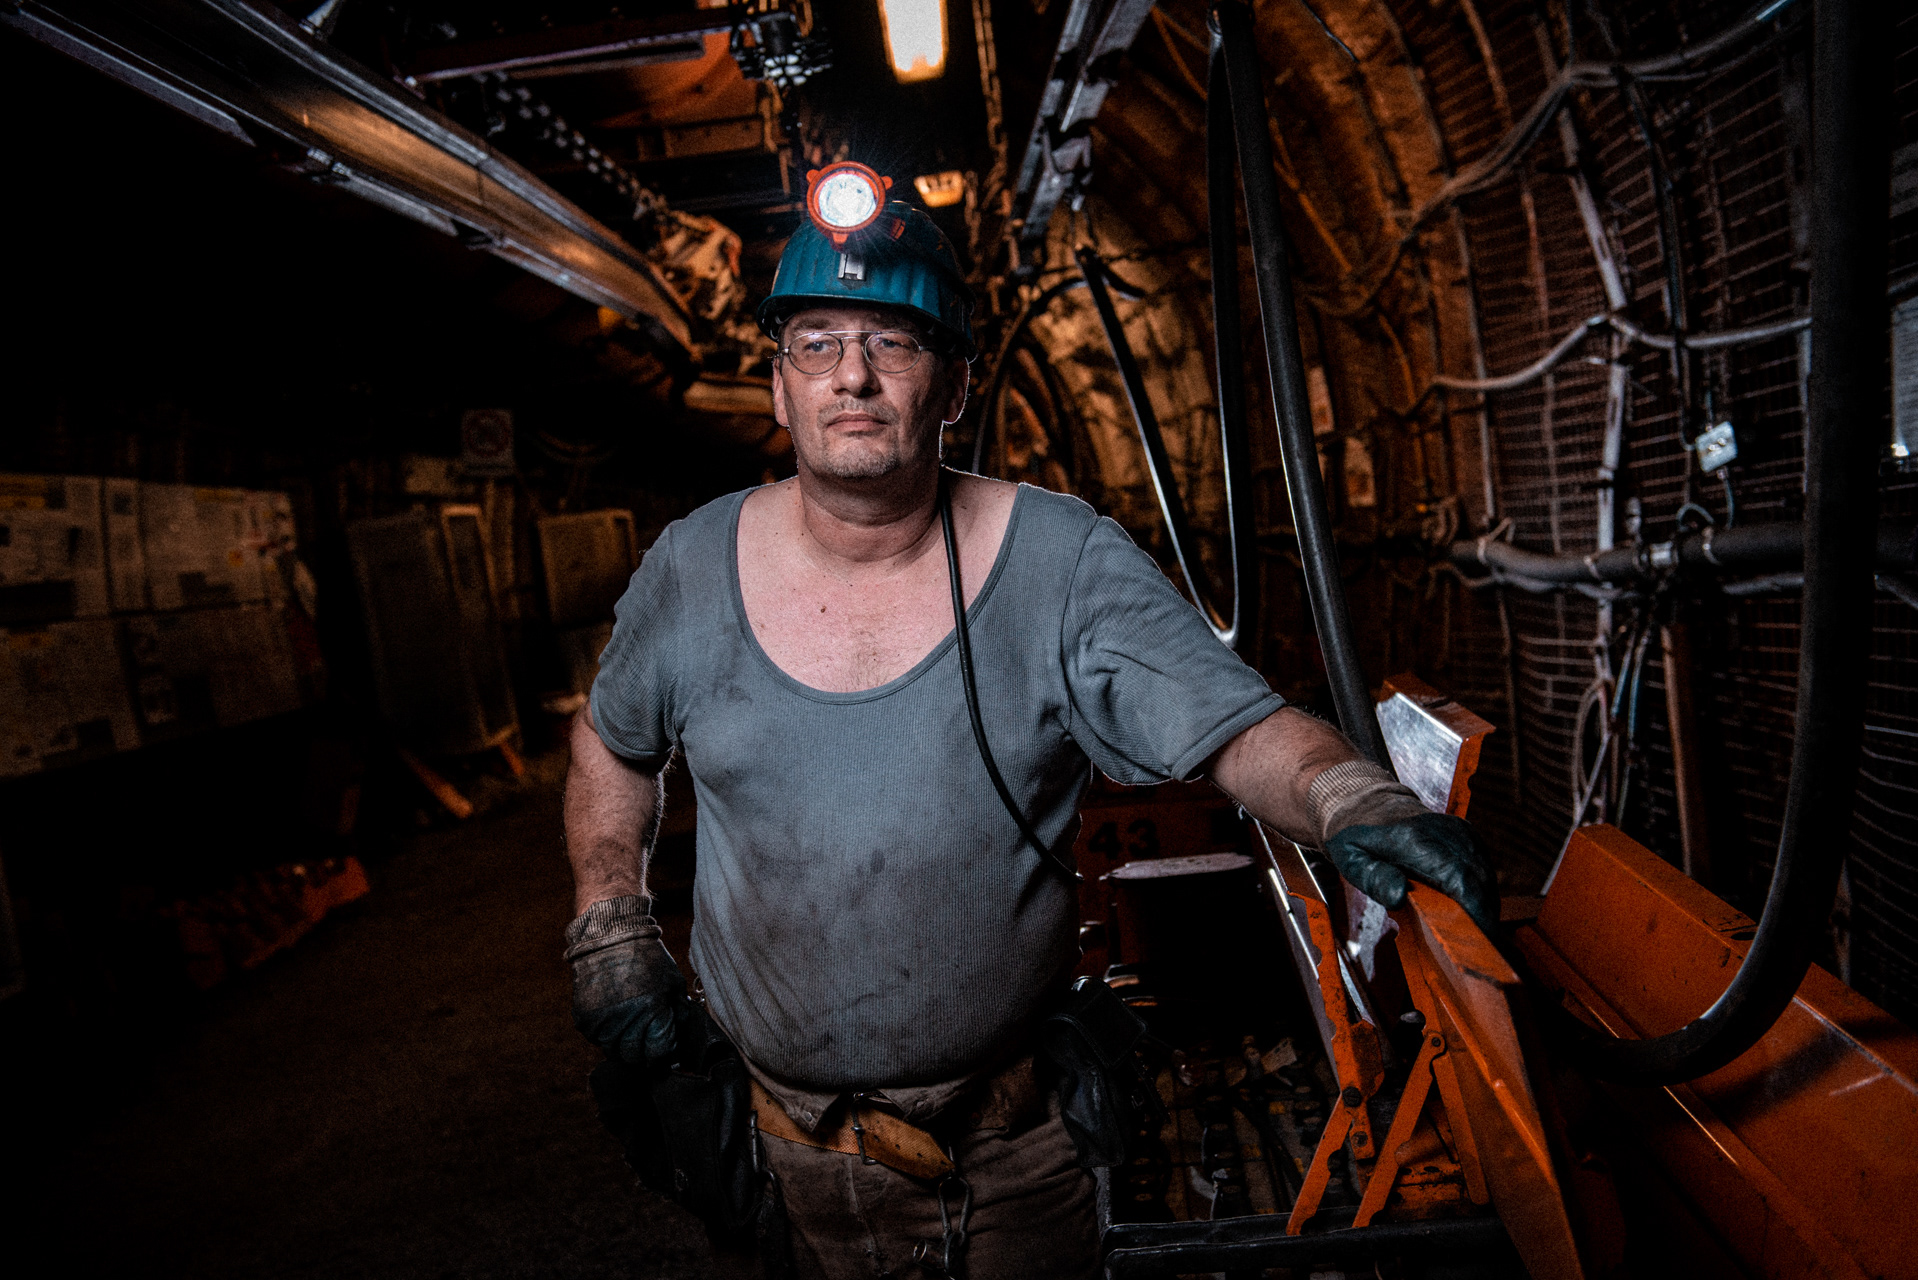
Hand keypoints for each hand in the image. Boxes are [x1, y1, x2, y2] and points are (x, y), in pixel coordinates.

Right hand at [564, 896, 690, 1065]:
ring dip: (623, 1044)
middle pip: (634, 1057)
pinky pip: (595, 1038)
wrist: (610, 936)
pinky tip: (614, 1017)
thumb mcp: (673, 982)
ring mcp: (600, 1020)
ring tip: (630, 1026)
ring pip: (613, 1050)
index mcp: (649, 1010)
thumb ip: (679, 1013)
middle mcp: (623, 1019)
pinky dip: (605, 1033)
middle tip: (647, 1041)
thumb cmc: (647, 958)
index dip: (665, 1050)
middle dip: (644, 1053)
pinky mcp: (584, 1017)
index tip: (666, 1045)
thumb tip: (678, 1038)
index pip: (658, 1051)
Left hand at [1324, 812, 1498, 934]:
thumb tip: (1400, 896)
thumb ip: (1374, 878)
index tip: (1485, 938)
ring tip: (1476, 932)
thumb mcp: (1351, 860)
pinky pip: (1483, 865)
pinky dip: (1483, 888)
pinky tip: (1471, 907)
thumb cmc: (1356, 837)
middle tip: (1481, 947)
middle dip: (1485, 914)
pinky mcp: (1466, 832)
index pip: (1458, 877)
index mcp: (1413, 839)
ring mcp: (1457, 829)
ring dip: (1486, 903)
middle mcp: (1442, 831)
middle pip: (1478, 878)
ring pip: (1485, 873)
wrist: (1366, 804)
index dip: (1477, 909)